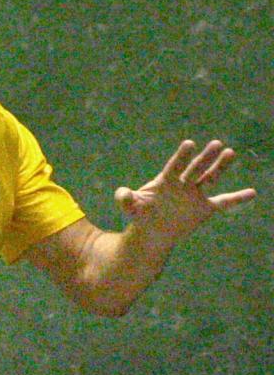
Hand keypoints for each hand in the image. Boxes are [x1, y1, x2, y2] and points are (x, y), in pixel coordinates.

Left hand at [114, 140, 256, 245]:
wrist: (153, 230)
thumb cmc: (141, 213)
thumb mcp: (130, 207)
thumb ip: (125, 198)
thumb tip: (122, 193)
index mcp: (166, 180)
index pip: (175, 166)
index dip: (181, 156)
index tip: (189, 144)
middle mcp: (183, 184)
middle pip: (196, 168)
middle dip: (205, 157)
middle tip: (216, 143)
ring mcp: (195, 195)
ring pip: (210, 178)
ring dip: (220, 167)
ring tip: (230, 152)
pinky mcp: (204, 208)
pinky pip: (223, 202)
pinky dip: (237, 198)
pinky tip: (252, 192)